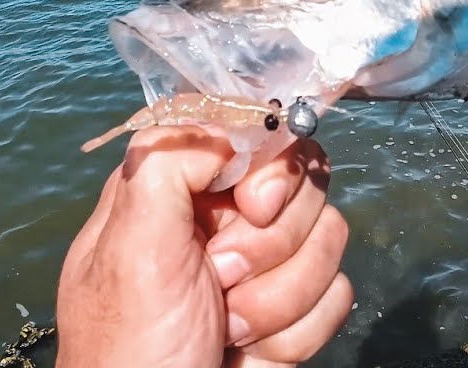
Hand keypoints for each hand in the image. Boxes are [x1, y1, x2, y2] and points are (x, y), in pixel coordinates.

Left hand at [56, 127, 352, 366]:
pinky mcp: (295, 310)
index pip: (257, 133)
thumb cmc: (129, 352)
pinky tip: (251, 353)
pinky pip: (338, 295)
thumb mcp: (129, 247)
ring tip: (228, 328)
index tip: (252, 206)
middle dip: (270, 246)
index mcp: (179, 187)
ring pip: (329, 240)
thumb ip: (167, 162)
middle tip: (220, 282)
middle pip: (304, 184)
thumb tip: (228, 123)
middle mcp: (224, 217)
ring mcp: (265, 265)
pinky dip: (297, 333)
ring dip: (281, 299)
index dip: (269, 168)